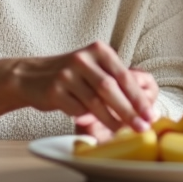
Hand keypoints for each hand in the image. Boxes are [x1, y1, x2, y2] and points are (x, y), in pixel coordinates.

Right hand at [14, 42, 156, 133]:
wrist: (31, 76)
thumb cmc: (72, 76)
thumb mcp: (93, 68)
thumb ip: (115, 81)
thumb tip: (143, 108)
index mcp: (98, 50)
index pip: (123, 76)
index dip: (138, 97)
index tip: (151, 114)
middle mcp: (82, 59)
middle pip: (110, 88)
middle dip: (129, 110)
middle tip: (143, 127)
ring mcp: (66, 74)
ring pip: (94, 101)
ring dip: (112, 120)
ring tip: (124, 131)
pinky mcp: (53, 90)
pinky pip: (77, 110)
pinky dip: (88, 119)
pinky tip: (96, 126)